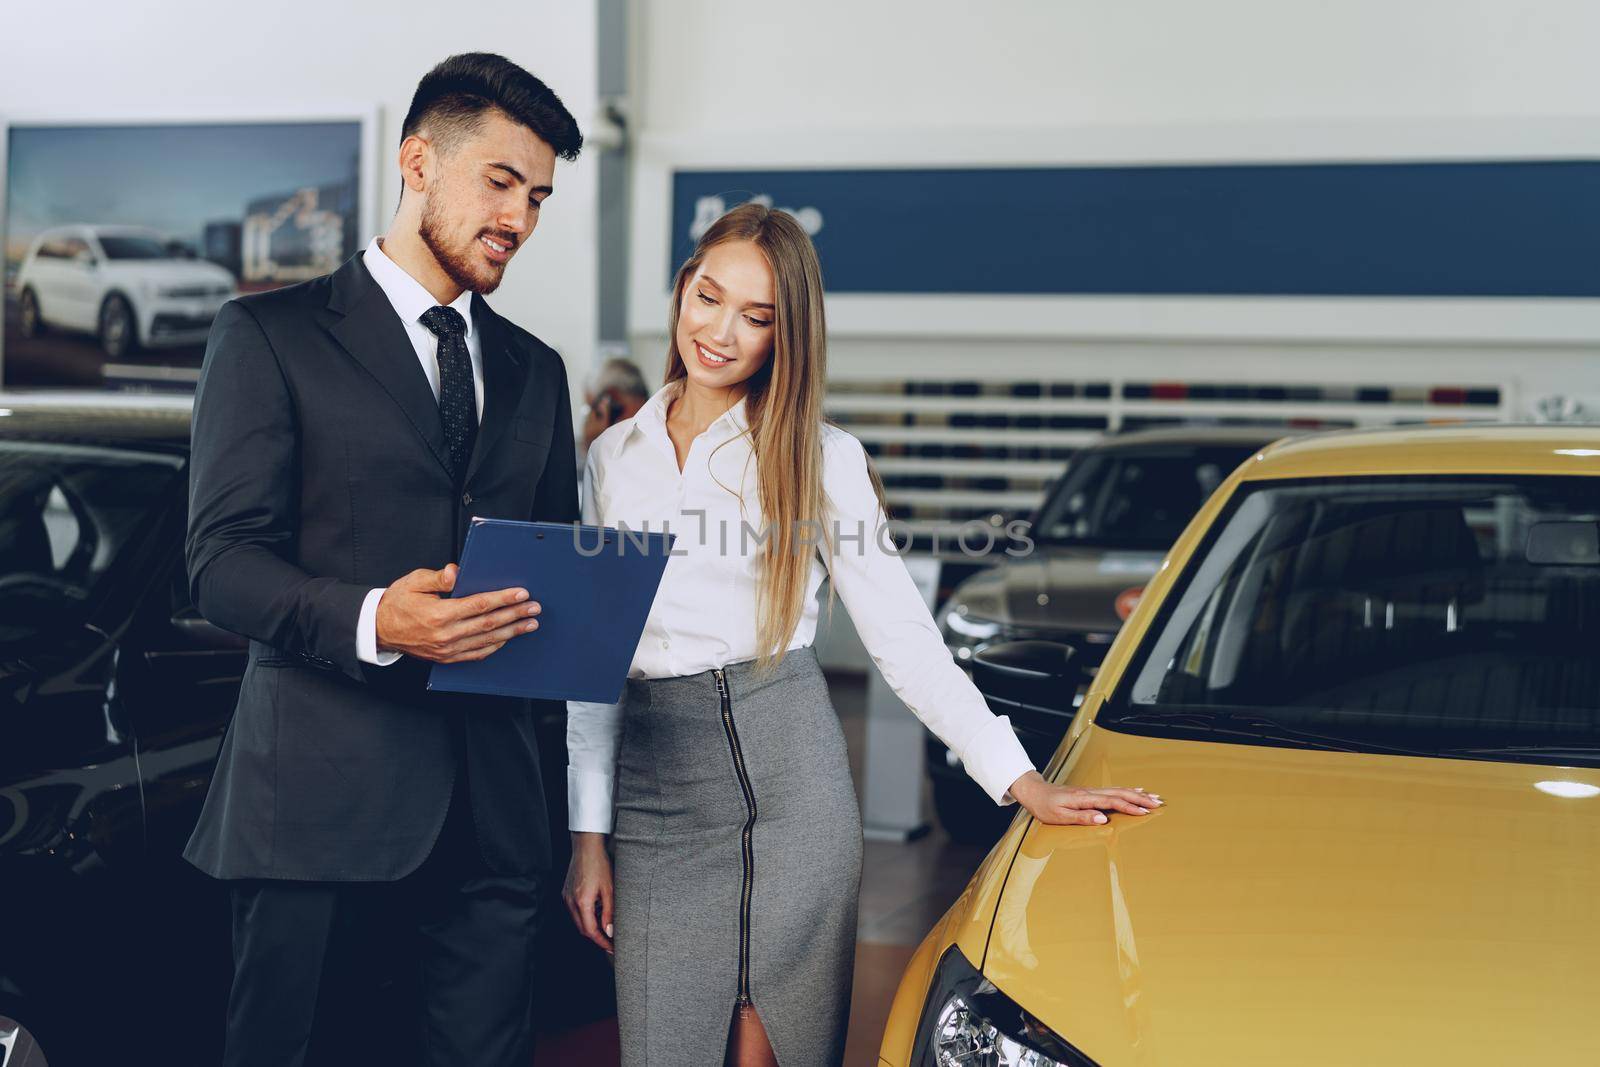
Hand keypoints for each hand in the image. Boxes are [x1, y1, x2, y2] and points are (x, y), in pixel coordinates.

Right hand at [374, 564, 540, 662]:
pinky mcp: (447, 658)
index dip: (503, 599)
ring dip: (512, 632)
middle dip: (515, 615)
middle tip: (534, 608)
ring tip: (530, 624)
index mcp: (439, 614)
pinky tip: (508, 638)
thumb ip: (438, 577)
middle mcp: (446, 635)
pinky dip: (495, 646)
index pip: (479, 605)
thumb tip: (457, 571)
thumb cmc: (398, 602)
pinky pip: (477, 654)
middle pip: (489, 624)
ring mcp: (447, 650)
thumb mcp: (414, 582)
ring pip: (487, 641)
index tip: (521, 593)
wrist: (379, 629)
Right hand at [563, 832, 613, 952]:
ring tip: (606, 929)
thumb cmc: (599, 864)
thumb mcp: (610, 889)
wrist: (586, 847)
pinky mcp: (566, 893)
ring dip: (591, 927)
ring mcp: (566, 897)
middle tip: (611, 943)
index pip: (591, 931)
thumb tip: (609, 932)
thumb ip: (609, 912)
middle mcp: (570, 902)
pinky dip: (585, 917)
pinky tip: (597, 914)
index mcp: (582, 902)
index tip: (612, 948)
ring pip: (578, 921)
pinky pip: (575, 911)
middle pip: (583, 929)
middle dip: (597, 938)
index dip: (602, 942)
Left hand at [1008, 771, 1162, 825]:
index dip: (1129, 807)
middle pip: (1120, 794)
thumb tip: (1103, 819)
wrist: (1035, 792)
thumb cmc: (1045, 807)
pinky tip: (1135, 791)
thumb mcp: (1060, 816)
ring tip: (1153, 797)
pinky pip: (1113, 790)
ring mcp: (1091, 791)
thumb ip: (1082, 817)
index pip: (1112, 802)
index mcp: (1084, 799)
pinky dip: (1127, 790)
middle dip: (1140, 799)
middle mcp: (1090, 792)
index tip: (1144, 812)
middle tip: (1158, 804)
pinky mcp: (1091, 792)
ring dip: (1136, 794)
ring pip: (1118, 790)